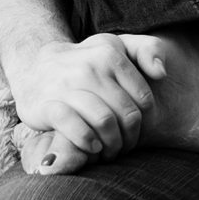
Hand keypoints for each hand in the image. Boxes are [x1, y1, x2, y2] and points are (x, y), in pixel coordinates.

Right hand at [8, 31, 170, 159]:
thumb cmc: (87, 62)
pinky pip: (77, 129)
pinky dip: (89, 142)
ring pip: (105, 122)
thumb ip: (146, 50)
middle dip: (130, 138)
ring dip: (112, 144)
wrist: (36, 68)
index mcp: (110, 52)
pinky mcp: (48, 106)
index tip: (136, 129)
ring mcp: (67, 86)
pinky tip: (92, 147)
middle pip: (126, 113)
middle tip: (124, 147)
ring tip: (110, 151)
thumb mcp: (116, 48)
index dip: (144, 120)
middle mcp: (90, 66)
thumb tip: (162, 73)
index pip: (143, 98)